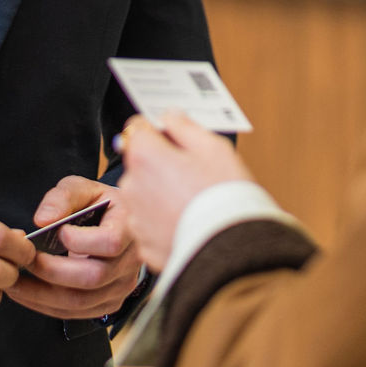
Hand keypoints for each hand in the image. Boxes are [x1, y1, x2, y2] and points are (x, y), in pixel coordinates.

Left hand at [6, 175, 144, 320]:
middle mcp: (130, 262)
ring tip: (15, 279)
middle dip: (51, 271)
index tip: (59, 232)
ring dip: (42, 294)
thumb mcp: (84, 189)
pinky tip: (26, 292)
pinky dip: (45, 306)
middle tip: (24, 260)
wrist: (118, 226)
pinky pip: (75, 313)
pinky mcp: (108, 304)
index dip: (81, 241)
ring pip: (81, 301)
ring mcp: (121, 287)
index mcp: (129, 228)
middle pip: (93, 277)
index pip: (110, 242)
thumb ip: (63, 197)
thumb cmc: (100, 206)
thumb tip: (42, 220)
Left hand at [115, 113, 254, 269]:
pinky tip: (187, 224)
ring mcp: (136, 218)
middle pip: (139, 165)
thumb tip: (170, 116)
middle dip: (159, 166)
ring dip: (160, 195)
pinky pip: (150, 226)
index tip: (174, 140)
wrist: (233, 250)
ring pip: (144, 196)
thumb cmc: (225, 196)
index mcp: (145, 156)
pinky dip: (164, 223)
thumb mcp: (213, 148)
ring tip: (192, 204)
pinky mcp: (144, 244)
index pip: (137, 128)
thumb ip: (184, 127)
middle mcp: (132, 186)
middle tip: (192, 176)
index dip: (158, 132)